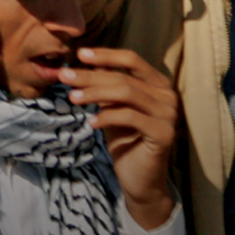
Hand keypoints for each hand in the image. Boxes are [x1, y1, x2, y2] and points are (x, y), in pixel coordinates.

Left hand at [60, 47, 179, 230]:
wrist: (140, 180)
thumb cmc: (125, 140)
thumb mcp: (113, 106)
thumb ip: (106, 84)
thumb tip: (84, 60)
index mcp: (159, 84)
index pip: (132, 59)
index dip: (106, 55)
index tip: (79, 54)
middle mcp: (168, 95)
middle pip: (124, 77)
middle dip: (90, 76)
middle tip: (65, 76)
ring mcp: (169, 114)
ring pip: (126, 93)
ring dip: (95, 93)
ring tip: (73, 98)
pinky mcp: (164, 133)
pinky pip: (130, 116)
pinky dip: (107, 117)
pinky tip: (91, 122)